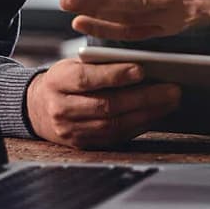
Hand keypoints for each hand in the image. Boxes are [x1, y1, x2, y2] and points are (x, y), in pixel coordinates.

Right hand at [24, 58, 181, 148]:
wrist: (37, 108)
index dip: (114, 75)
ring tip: (170, 102)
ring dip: (147, 114)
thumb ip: (99, 64)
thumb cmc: (64, 80)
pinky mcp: (82, 145)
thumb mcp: (73, 64)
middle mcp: (61, 109)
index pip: (87, 79)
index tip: (141, 70)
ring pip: (113, 125)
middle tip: (172, 89)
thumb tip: (141, 64)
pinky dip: (138, 126)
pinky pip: (115, 137)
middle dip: (144, 98)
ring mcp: (71, 131)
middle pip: (106, 106)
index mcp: (58, 81)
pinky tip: (156, 115)